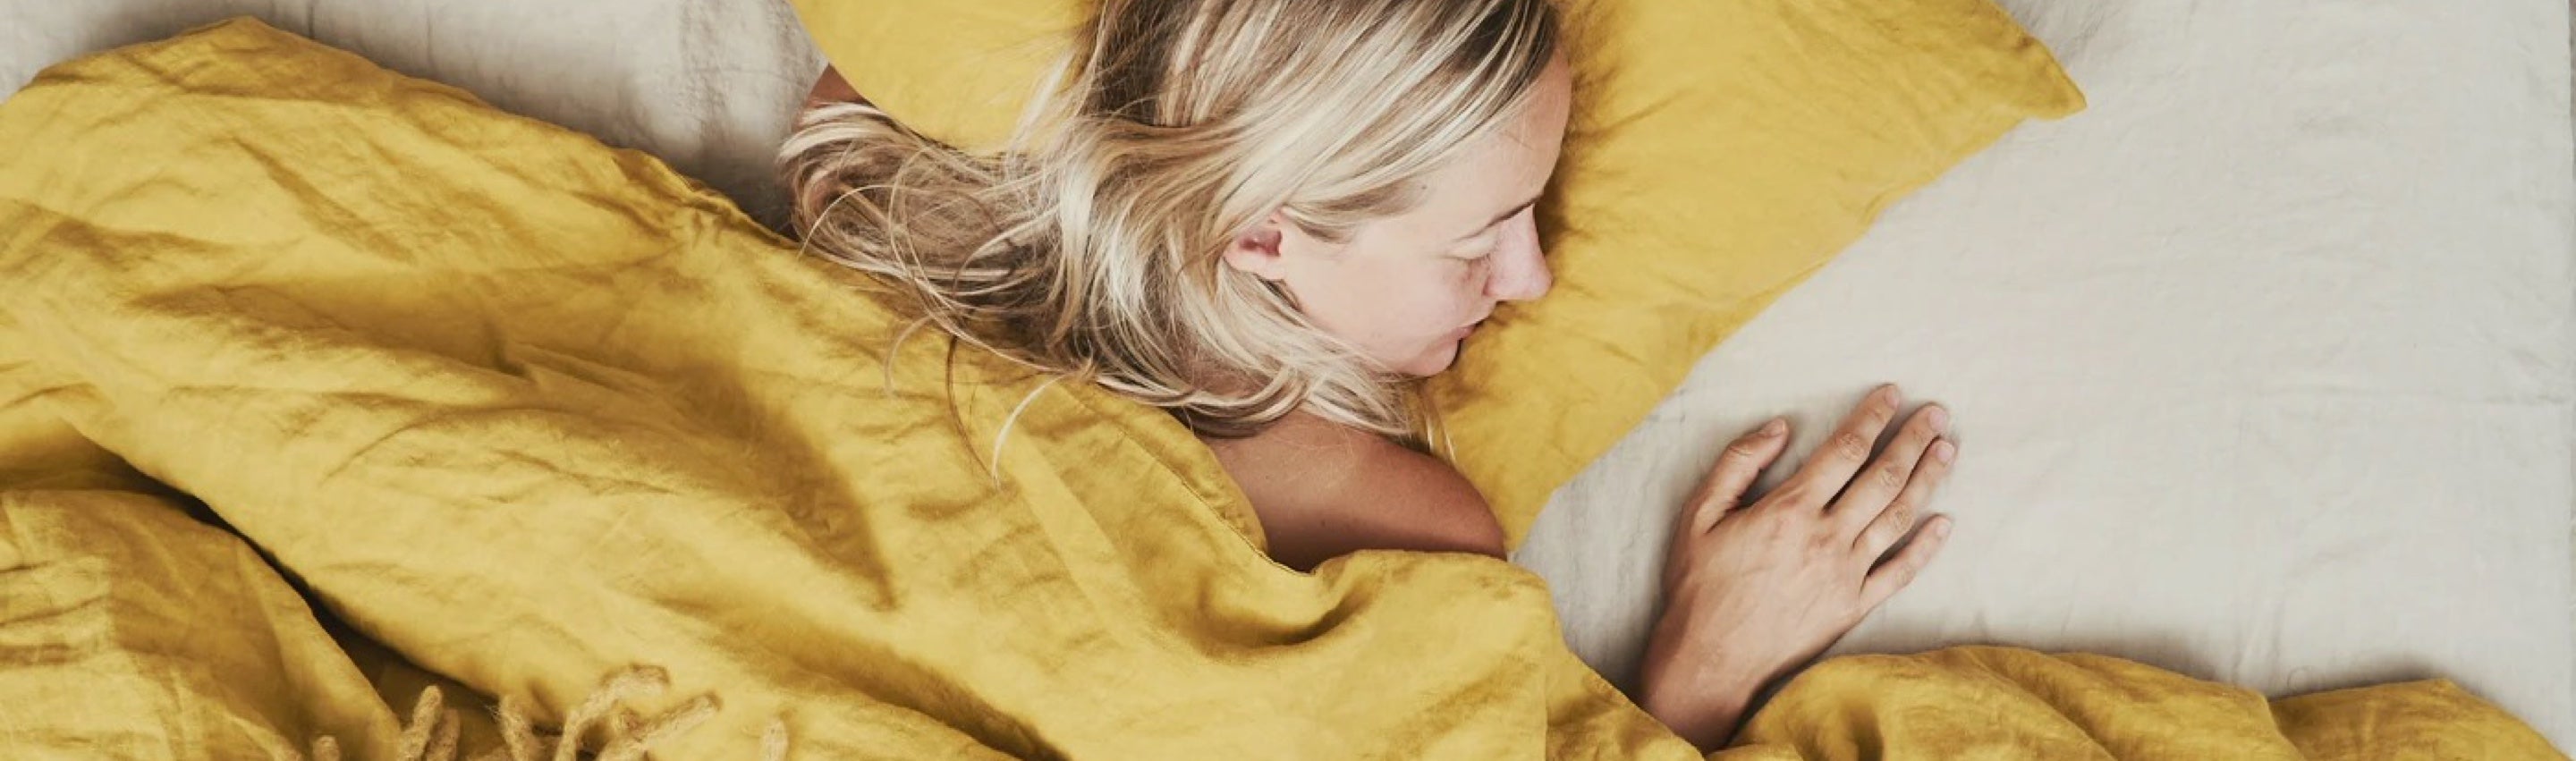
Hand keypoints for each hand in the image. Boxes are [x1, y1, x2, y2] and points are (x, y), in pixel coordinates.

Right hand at [1634, 384, 1956, 749]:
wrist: (1711, 660)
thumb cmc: (1700, 587)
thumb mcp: (1699, 515)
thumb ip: (1737, 464)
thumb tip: (1779, 428)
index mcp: (1790, 509)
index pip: (1844, 450)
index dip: (1872, 417)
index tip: (1893, 394)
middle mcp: (1827, 538)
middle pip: (1882, 477)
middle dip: (1912, 439)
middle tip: (1936, 412)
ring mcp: (1846, 574)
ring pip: (1899, 516)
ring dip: (1927, 479)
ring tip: (1946, 449)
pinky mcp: (1854, 607)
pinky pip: (1900, 572)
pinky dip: (1927, 547)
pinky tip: (1945, 522)